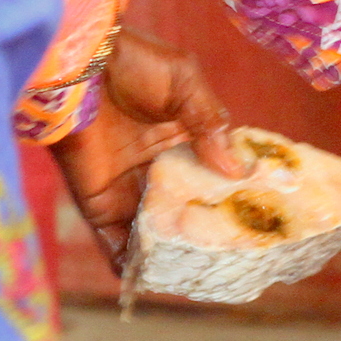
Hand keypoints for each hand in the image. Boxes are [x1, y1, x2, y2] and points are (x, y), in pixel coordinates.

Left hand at [50, 28, 248, 270]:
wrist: (75, 65)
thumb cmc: (133, 62)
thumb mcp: (187, 83)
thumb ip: (211, 124)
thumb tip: (237, 170)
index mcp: (182, 136)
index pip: (215, 169)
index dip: (237, 190)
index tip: (265, 210)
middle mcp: (157, 165)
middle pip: (187, 204)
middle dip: (209, 227)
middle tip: (240, 253)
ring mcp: (127, 186)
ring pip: (154, 227)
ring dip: (172, 249)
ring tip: (202, 273)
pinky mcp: (98, 201)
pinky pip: (113, 239)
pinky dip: (127, 260)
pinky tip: (149, 278)